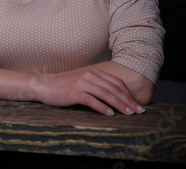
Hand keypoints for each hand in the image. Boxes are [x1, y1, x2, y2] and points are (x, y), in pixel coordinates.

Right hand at [31, 67, 145, 115]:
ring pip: (106, 93)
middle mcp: (90, 75)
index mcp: (94, 72)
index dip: (129, 93)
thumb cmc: (66, 87)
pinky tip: (110, 114)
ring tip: (128, 113)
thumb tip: (115, 98)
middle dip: (128, 100)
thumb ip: (98, 86)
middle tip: (139, 111)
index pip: (116, 83)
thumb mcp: (84, 82)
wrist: (46, 85)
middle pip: (114, 88)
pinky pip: (92, 100)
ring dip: (119, 104)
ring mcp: (82, 83)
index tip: (138, 104)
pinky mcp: (75, 92)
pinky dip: (102, 107)